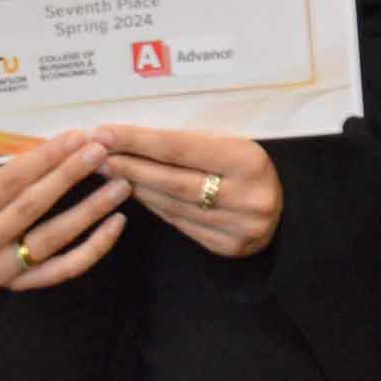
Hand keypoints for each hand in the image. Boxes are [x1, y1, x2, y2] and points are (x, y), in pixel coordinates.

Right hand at [0, 133, 131, 291]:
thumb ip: (10, 162)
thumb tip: (67, 139)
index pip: (8, 181)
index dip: (46, 158)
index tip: (78, 137)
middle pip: (31, 207)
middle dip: (69, 175)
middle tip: (101, 152)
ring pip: (52, 239)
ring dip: (90, 209)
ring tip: (119, 185)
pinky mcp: (21, 287)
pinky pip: (65, 268)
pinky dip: (94, 246)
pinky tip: (116, 222)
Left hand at [93, 122, 283, 257]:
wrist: (287, 205)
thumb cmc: (246, 162)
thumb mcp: (230, 141)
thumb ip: (188, 141)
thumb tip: (128, 135)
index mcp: (247, 160)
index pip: (178, 148)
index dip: (137, 141)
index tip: (103, 133)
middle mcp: (246, 197)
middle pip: (170, 180)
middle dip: (127, 165)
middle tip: (93, 155)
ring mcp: (238, 228)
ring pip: (171, 205)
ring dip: (134, 186)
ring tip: (107, 172)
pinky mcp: (227, 247)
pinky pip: (179, 223)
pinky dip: (153, 206)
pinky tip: (134, 192)